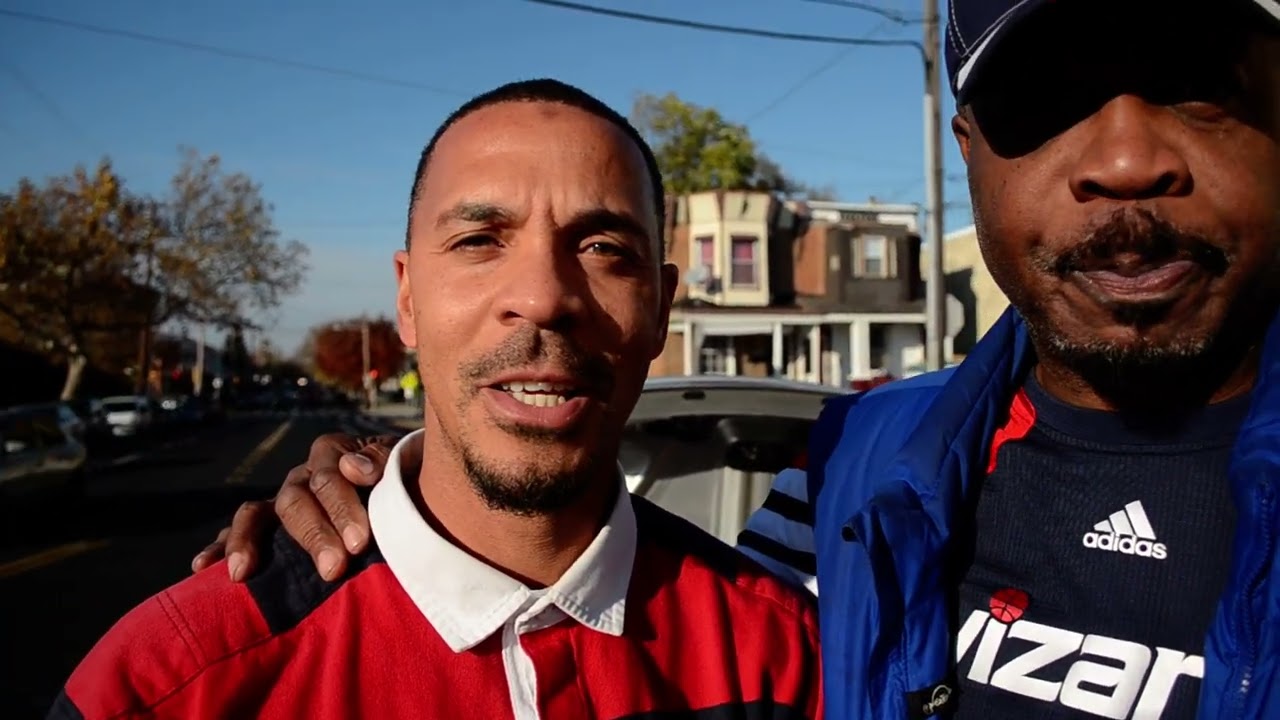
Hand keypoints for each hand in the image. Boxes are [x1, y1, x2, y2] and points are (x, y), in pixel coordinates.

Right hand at [191, 432, 409, 581]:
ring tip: (242, 572)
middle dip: (314, 535)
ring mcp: (282, 501)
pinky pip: (239, 533)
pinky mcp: (270, 528)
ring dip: (248, 542)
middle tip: (334, 567)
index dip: (342, 505)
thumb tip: (355, 469)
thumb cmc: (406, 477)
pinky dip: (221, 547)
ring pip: (257, 514)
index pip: (328, 473)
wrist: (408, 489)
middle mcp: (303, 476)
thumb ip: (383, 460)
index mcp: (333, 453)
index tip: (360, 541)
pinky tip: (202, 568)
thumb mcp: (403, 462)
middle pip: (296, 499)